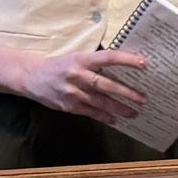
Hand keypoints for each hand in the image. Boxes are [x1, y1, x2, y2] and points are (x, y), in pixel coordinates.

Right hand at [19, 50, 148, 124]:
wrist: (32, 77)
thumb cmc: (60, 65)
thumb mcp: (77, 57)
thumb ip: (96, 63)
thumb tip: (123, 67)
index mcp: (81, 59)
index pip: (108, 57)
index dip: (127, 60)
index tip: (144, 64)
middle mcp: (77, 75)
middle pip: (106, 84)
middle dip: (126, 92)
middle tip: (143, 98)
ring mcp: (73, 92)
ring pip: (100, 102)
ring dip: (119, 108)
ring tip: (134, 112)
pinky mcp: (69, 106)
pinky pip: (90, 112)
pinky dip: (104, 117)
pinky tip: (115, 120)